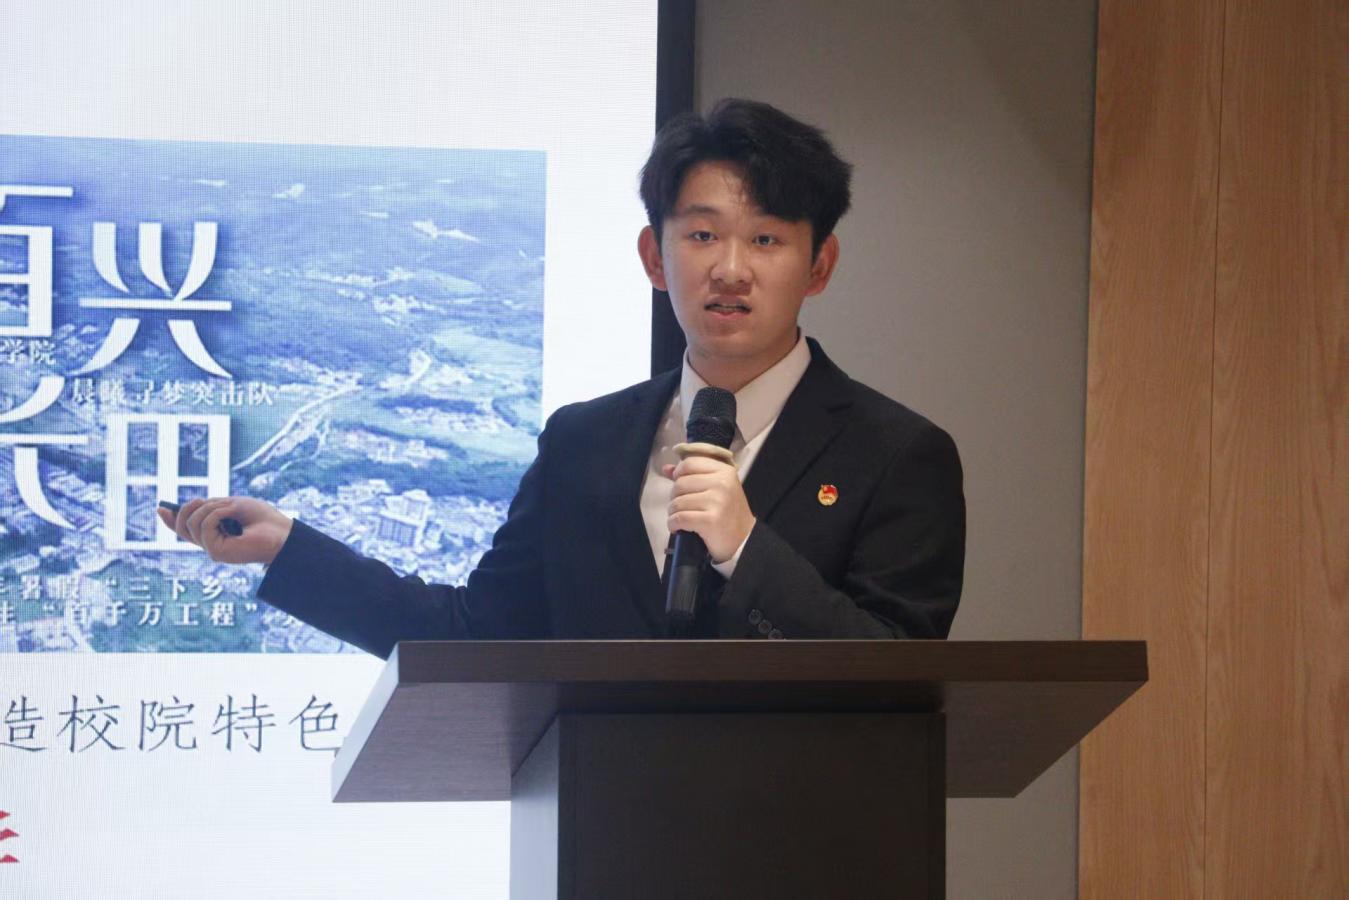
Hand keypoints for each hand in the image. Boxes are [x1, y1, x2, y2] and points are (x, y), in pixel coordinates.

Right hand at [156, 496, 292, 565]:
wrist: (281, 531)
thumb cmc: (261, 518)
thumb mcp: (230, 505)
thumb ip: (207, 508)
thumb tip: (184, 508)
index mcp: (215, 534)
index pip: (186, 530)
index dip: (172, 520)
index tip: (160, 509)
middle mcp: (211, 544)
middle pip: (183, 527)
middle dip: (189, 508)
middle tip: (203, 500)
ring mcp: (213, 549)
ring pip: (192, 524)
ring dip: (210, 508)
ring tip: (229, 509)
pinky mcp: (216, 553)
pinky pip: (204, 526)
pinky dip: (217, 514)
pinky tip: (231, 515)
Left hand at [663, 455, 755, 562]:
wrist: (743, 540)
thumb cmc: (728, 513)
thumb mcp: (717, 488)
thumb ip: (692, 475)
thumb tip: (666, 468)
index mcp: (724, 471)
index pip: (689, 463)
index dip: (678, 474)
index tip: (681, 486)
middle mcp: (722, 483)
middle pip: (680, 483)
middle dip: (674, 497)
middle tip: (681, 507)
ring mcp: (717, 501)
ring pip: (677, 502)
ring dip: (673, 512)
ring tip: (681, 518)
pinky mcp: (710, 520)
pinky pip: (679, 518)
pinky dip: (673, 524)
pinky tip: (678, 528)